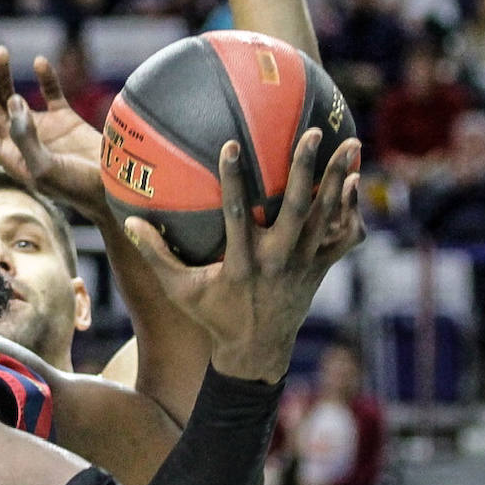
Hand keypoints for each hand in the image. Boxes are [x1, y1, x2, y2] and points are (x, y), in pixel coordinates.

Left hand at [0, 44, 105, 217]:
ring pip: (13, 95)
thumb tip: (13, 100)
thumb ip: (24, 137)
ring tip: (0, 50)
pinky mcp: (66, 119)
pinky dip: (45, 76)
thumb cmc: (78, 188)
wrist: (116, 189)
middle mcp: (20, 139)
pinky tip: (39, 61)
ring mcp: (42, 127)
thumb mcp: (44, 169)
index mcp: (10, 154)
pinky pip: (50, 92)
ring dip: (3, 73)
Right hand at [126, 132, 363, 382]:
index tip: (231, 144)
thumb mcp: (180, 290)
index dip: (234, 180)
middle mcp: (276, 261)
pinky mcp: (317, 268)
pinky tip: (356, 179)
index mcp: (242, 264)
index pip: (237, 216)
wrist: (257, 352)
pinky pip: (338, 235)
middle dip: (305, 170)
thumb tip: (129, 221)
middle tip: (313, 133)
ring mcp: (302, 264)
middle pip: (296, 210)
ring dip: (337, 180)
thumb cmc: (214, 316)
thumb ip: (155, 254)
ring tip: (351, 143)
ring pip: (324, 217)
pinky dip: (349, 208)